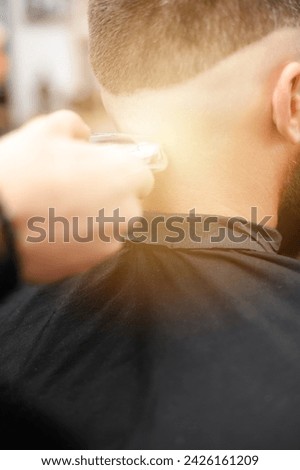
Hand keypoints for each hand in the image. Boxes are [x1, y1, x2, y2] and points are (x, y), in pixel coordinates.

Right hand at [0, 111, 153, 282]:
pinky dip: (79, 239)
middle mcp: (127, 211)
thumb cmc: (20, 173)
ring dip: (93, 218)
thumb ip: (76, 127)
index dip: (119, 169)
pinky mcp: (91, 264)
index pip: (141, 173)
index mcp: (125, 175)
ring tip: (57, 209)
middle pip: (127, 201)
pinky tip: (52, 229)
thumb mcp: (45, 130)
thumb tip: (83, 135)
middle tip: (72, 187)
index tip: (100, 170)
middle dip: (107, 194)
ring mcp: (110, 241)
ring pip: (109, 225)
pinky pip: (92, 246)